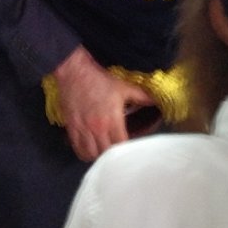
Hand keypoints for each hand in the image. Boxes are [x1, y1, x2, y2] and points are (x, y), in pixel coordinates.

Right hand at [52, 46, 152, 161]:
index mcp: (112, 119)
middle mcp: (97, 128)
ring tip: (104, 152)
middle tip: (118, 152)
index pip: (121, 145)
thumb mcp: (123, 87)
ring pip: (91, 154)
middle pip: (106, 153)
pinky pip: (77, 148)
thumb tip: (156, 101)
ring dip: (99, 156)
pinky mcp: (71, 127)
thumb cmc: (99, 80)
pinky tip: (90, 149)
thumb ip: (141, 96)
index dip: (127, 150)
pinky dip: (84, 153)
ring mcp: (83, 129)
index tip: (130, 149)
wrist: (74, 72)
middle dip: (113, 155)